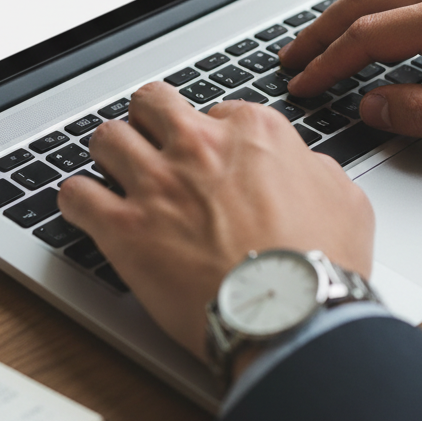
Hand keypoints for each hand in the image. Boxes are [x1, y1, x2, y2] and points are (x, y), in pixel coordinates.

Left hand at [56, 82, 373, 362]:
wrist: (292, 317)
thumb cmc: (320, 265)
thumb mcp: (345, 199)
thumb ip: (315, 170)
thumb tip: (307, 167)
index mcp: (254, 132)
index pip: (216, 109)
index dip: (211, 134)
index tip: (210, 155)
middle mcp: (200, 146)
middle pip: (152, 103)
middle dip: (150, 121)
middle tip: (153, 143)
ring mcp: (158, 183)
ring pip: (107, 137)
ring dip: (110, 154)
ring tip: (114, 172)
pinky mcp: (124, 228)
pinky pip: (75, 195)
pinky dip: (77, 201)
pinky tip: (87, 210)